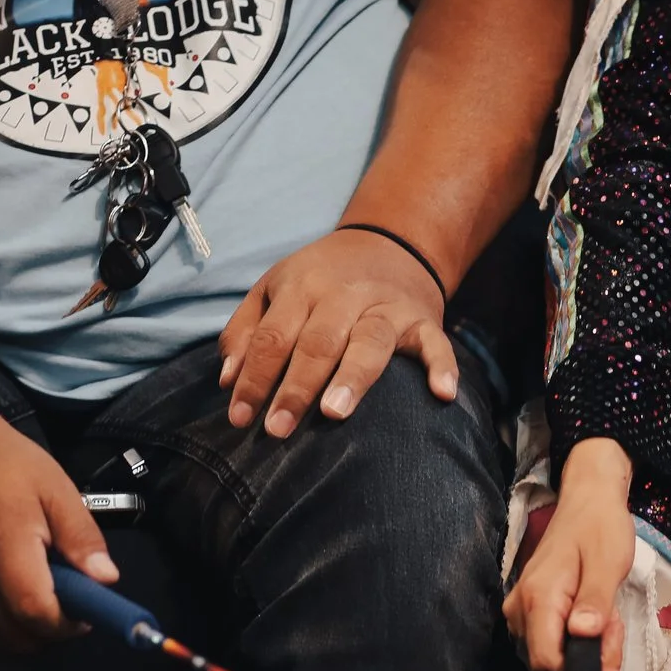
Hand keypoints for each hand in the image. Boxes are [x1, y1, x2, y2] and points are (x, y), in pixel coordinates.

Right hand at [0, 414, 116, 650]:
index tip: (86, 614)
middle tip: (70, 609)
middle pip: (13, 634)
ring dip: (27, 634)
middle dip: (49, 634)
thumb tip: (106, 579)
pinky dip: (3, 625)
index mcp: (6, 545)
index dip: (65, 623)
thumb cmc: (6, 464)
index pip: (33, 608)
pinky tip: (19, 599)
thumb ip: (81, 536)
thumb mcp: (56, 489)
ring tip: (47, 603)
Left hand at [218, 227, 457, 437]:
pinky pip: (434, 343)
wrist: (390, 241)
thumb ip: (246, 332)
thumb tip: (228, 381)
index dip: (255, 378)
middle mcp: (344, 295)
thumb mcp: (274, 289)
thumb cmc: (322, 278)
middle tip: (278, 429)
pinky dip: (441, 366)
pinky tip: (443, 393)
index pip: (272, 337)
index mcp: (302, 288)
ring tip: (335, 412)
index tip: (240, 419)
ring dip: (353, 376)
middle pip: (318, 342)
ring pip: (370, 341)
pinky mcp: (423, 319)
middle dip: (296, 387)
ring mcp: (387, 307)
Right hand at [504, 439, 635, 670]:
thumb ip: (595, 601)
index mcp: (538, 598)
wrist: (588, 500)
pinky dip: (578, 638)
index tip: (611, 663)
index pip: (546, 660)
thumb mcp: (607, 563)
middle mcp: (520, 609)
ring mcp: (522, 610)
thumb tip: (584, 636)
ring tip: (609, 617)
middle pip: (549, 662)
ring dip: (586, 648)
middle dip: (587, 658)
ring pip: (552, 654)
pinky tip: (597, 616)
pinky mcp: (529, 610)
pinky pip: (551, 640)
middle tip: (615, 628)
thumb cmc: (600, 527)